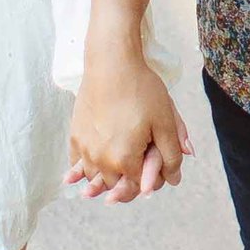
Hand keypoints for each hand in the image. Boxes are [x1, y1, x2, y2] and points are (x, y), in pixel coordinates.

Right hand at [68, 49, 191, 203]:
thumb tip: (175, 179)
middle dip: (128, 180)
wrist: (111, 63)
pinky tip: (96, 159)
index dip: (150, 179)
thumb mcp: (165, 121)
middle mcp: (100, 159)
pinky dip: (86, 165)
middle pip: (115, 185)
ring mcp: (84, 148)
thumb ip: (172, 154)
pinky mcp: (75, 136)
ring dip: (106, 176)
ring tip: (117, 164)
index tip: (154, 167)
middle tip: (138, 165)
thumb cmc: (141, 90)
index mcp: (124, 159)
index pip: (138, 186)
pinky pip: (78, 162)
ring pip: (95, 176)